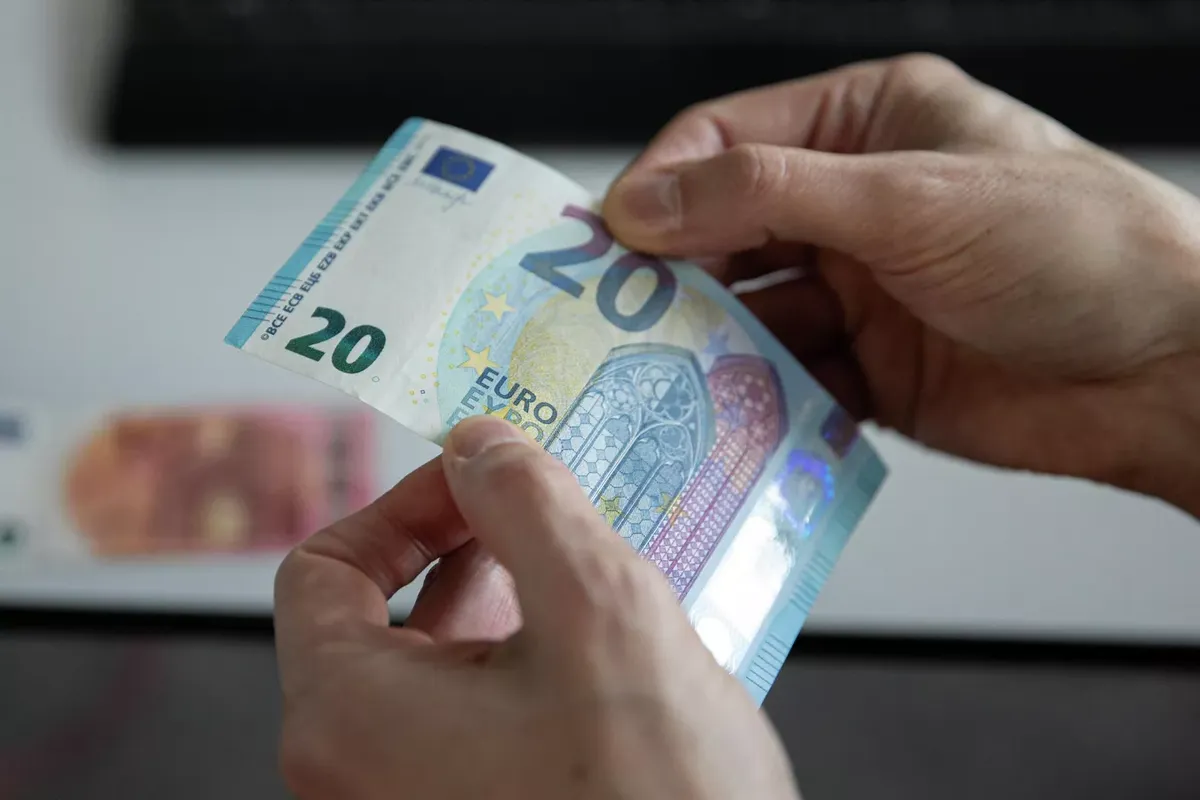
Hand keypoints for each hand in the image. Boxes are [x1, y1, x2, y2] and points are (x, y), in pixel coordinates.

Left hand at [274, 415, 798, 799]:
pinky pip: (477, 718)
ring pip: (440, 667)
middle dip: (471, 548)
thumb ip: (525, 503)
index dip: (403, 505)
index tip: (481, 482)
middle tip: (549, 512)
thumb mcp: (597, 611)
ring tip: (592, 574)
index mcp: (349, 718)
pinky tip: (604, 650)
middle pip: (384, 613)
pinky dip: (528, 664)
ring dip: (511, 603)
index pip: (323, 569)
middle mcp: (360, 772)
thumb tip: (479, 444)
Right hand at [603, 55, 1199, 514]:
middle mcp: (853, 202)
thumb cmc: (1077, 247)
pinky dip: (754, 399)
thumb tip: (646, 201)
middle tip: (617, 315)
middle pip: (725, 229)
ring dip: (709, 343)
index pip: (727, 139)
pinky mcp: (868, 368)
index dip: (663, 184)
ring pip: (747, 311)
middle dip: (675, 271)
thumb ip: (770, 196)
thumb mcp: (913, 199)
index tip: (611, 239)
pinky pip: (784, 380)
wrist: (1169, 371)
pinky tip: (731, 414)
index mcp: (865, 125)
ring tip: (665, 372)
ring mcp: (858, 288)